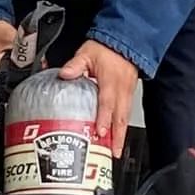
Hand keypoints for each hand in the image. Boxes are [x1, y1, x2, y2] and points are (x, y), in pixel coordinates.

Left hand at [59, 40, 140, 157]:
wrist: (126, 41)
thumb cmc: (107, 49)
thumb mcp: (87, 53)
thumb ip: (76, 65)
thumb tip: (65, 74)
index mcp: (110, 82)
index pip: (107, 103)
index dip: (104, 119)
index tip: (100, 133)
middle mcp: (121, 90)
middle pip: (120, 118)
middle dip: (118, 137)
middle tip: (113, 153)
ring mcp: (127, 93)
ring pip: (125, 118)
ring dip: (121, 135)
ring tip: (116, 150)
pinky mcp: (129, 94)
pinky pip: (126, 113)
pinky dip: (122, 126)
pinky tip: (117, 135)